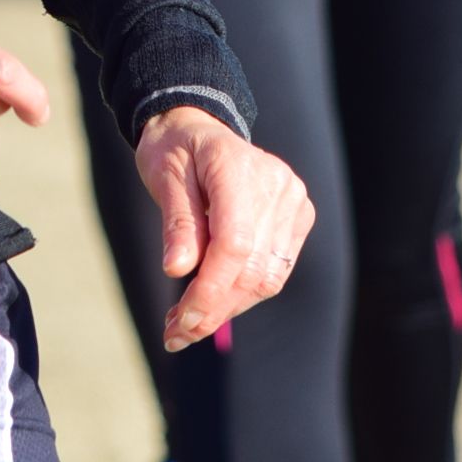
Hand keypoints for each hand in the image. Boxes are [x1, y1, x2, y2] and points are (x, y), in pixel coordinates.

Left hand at [134, 107, 313, 350]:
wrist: (198, 126)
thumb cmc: (175, 150)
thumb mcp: (163, 177)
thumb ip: (177, 223)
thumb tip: (177, 270)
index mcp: (238, 167)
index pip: (234, 244)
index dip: (209, 290)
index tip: (179, 323)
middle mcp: (277, 185)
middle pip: (252, 267)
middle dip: (214, 309)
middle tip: (175, 335)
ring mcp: (293, 201)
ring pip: (268, 277)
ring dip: (228, 308)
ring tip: (187, 324)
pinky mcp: (298, 217)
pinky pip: (275, 270)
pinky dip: (244, 293)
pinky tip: (213, 302)